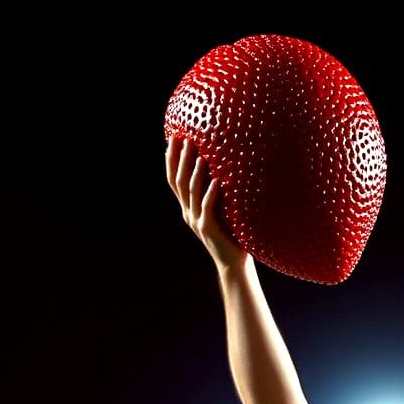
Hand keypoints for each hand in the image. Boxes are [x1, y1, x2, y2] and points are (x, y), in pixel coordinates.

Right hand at [164, 135, 248, 271]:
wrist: (232, 263)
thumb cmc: (230, 236)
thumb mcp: (219, 213)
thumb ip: (215, 196)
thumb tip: (223, 170)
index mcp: (187, 208)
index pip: (174, 180)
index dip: (171, 160)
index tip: (172, 140)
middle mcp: (188, 213)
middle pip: (179, 182)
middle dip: (180, 160)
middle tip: (184, 140)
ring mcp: (197, 221)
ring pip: (191, 193)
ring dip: (195, 174)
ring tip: (199, 156)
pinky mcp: (208, 229)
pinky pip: (207, 208)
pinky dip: (210, 194)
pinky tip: (216, 182)